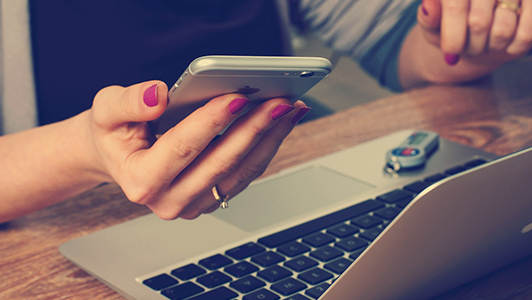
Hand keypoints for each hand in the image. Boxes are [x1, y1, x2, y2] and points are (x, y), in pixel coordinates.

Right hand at [88, 81, 309, 219]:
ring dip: (269, 139)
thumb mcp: (105, 111)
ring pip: (241, 172)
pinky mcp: (212, 198)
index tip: (239, 97)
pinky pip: (245, 174)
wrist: (119, 156)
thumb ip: (127, 103)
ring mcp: (194, 204)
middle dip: (254, 129)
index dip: (212, 121)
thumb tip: (157, 96)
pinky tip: (280, 124)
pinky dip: (266, 147)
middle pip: (221, 163)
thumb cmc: (114, 134)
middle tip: (280, 102)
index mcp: (140, 180)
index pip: (183, 147)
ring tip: (290, 109)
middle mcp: (169, 200)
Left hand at [417, 0, 531, 64]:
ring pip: (501, 31)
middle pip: (478, 23)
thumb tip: (428, 5)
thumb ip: (429, 18)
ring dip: (490, 47)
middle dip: (470, 45)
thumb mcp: (434, 26)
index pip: (455, 6)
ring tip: (486, 42)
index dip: (452, 35)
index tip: (450, 54)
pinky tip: (505, 44)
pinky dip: (513, 48)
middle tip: (469, 47)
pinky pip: (526, 35)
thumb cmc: (452, 28)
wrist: (479, 32)